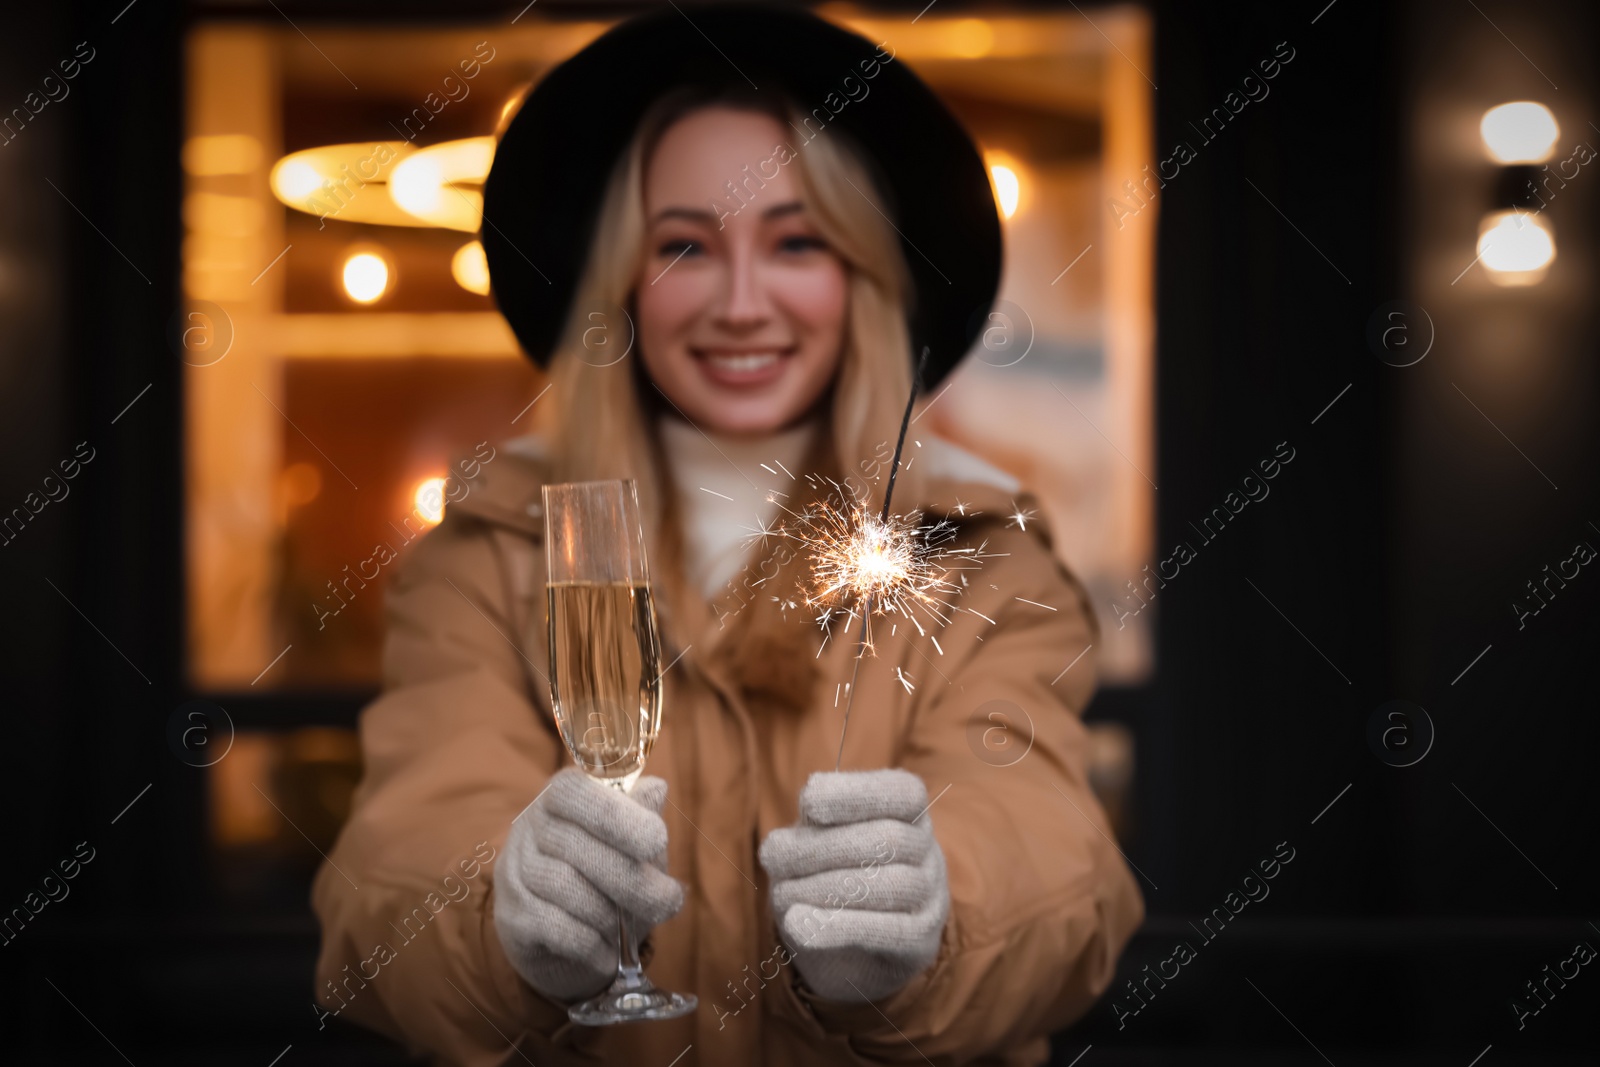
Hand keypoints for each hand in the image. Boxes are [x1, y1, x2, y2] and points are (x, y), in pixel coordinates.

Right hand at [493, 767, 684, 1002]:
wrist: (568, 945)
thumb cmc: (610, 880)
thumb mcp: (635, 848)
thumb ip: (642, 819)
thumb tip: (655, 790)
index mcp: (561, 797)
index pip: (575, 789)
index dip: (616, 814)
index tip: (657, 842)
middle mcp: (530, 828)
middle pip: (578, 845)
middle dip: (632, 880)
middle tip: (667, 902)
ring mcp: (514, 871)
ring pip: (566, 887)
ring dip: (609, 915)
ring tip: (629, 930)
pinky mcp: (511, 915)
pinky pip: (553, 925)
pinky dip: (590, 943)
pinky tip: (607, 953)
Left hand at [757, 768, 949, 1002]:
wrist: (852, 944)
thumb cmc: (833, 872)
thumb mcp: (820, 840)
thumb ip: (809, 831)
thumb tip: (779, 846)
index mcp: (910, 812)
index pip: (903, 793)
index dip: (857, 794)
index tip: (809, 802)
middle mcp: (928, 851)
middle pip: (889, 840)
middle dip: (825, 847)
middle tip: (774, 858)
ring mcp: (931, 897)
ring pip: (890, 886)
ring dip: (826, 889)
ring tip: (783, 893)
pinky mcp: (922, 941)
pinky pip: (888, 932)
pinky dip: (839, 926)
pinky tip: (798, 923)